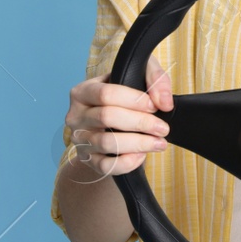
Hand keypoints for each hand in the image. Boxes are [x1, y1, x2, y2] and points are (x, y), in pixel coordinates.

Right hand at [63, 51, 173, 181]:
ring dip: (138, 144)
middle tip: (163, 128)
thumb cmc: (125, 97)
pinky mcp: (87, 160)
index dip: (133, 100)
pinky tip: (142, 155)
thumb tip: (164, 102)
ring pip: (107, 143)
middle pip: (106, 117)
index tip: (154, 106)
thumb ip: (155, 79)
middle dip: (140, 123)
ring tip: (159, 143)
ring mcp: (79, 139)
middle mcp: (76, 115)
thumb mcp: (139, 76)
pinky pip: (105, 166)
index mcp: (83, 91)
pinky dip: (127, 162)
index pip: (105, 94)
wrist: (112, 124)